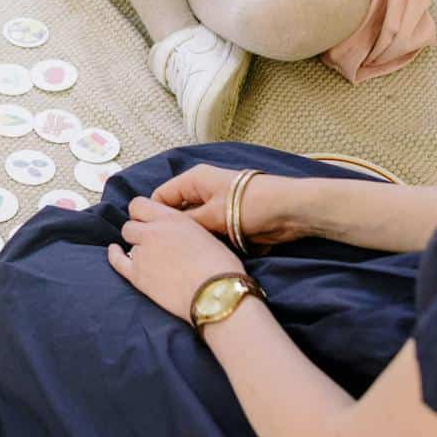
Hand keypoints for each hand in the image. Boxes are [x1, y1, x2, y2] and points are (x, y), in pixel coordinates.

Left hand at [107, 194, 247, 320]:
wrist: (215, 294)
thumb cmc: (220, 266)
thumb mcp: (205, 234)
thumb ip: (184, 229)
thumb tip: (177, 234)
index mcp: (172, 218)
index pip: (140, 204)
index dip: (141, 213)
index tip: (146, 220)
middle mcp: (153, 231)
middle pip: (131, 224)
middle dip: (138, 230)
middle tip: (149, 241)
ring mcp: (143, 253)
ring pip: (127, 241)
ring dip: (135, 245)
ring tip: (147, 254)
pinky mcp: (138, 275)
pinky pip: (118, 261)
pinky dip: (115, 255)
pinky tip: (115, 251)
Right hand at [151, 165, 293, 246]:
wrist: (288, 212)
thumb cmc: (249, 206)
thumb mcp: (212, 215)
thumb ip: (185, 223)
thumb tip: (163, 231)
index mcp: (193, 180)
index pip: (160, 196)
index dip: (152, 217)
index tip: (148, 239)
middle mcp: (201, 190)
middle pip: (176, 212)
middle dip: (172, 230)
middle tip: (165, 251)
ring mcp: (215, 205)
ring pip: (192, 224)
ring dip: (191, 238)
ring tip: (182, 255)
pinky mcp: (227, 220)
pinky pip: (208, 231)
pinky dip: (205, 241)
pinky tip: (200, 254)